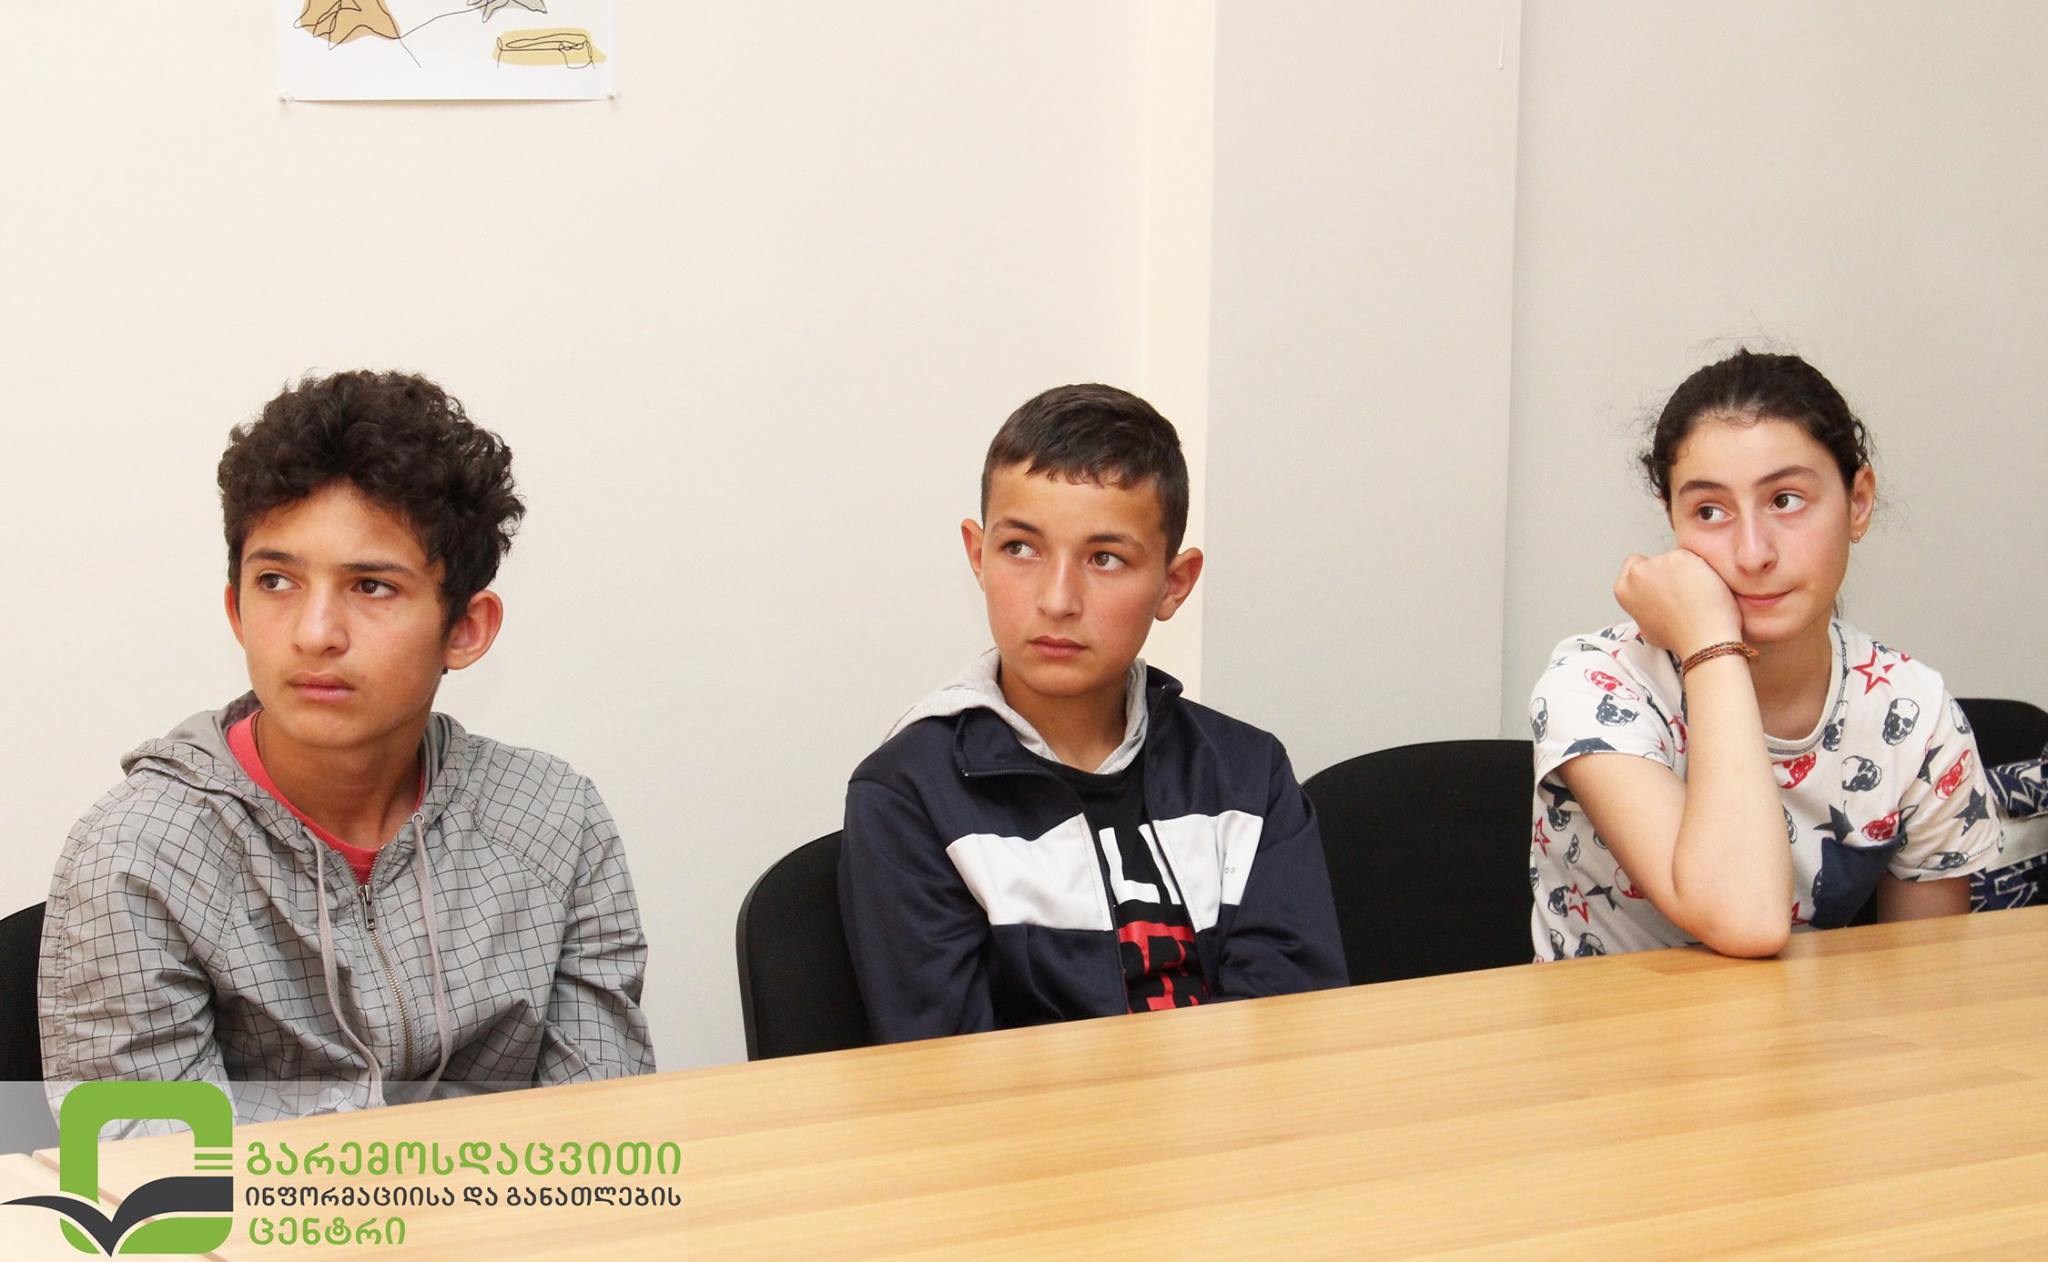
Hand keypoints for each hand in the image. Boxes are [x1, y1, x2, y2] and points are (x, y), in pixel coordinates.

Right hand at [1614, 550, 1741, 656]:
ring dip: (1684, 570)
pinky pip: (1693, 558)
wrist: (1702, 637)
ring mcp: (1659, 562)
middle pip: (1654, 561)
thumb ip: (1642, 605)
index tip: (1658, 582)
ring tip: (1693, 594)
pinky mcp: (1682, 556)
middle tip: (1680, 592)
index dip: (1648, 574)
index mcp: (1624, 588)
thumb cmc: (1678, 637)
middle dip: (1666, 572)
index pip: (1632, 565)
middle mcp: (1637, 573)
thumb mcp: (1645, 626)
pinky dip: (1700, 569)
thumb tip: (1651, 600)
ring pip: (1675, 558)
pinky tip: (1703, 588)